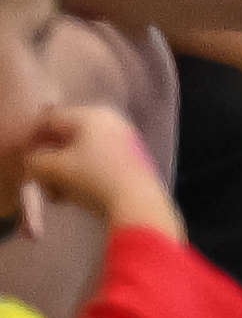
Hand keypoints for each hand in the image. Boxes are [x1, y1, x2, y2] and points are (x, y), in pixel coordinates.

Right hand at [11, 102, 177, 244]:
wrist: (136, 203)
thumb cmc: (93, 179)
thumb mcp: (53, 169)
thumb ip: (35, 159)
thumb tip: (36, 160)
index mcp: (92, 115)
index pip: (50, 119)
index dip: (34, 140)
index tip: (28, 160)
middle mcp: (111, 122)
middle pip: (66, 138)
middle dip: (50, 161)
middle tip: (43, 182)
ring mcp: (124, 141)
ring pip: (81, 154)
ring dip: (64, 174)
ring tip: (57, 195)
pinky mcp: (132, 161)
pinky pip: (97, 164)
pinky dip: (83, 178)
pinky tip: (74, 197)